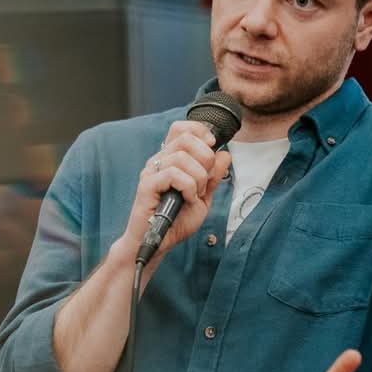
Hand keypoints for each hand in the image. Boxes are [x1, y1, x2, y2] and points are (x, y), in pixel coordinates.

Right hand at [122, 119, 230, 264]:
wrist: (159, 243)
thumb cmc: (176, 221)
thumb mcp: (203, 197)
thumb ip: (213, 177)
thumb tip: (224, 154)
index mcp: (170, 159)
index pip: (181, 129)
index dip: (199, 131)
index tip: (212, 146)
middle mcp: (158, 161)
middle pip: (185, 138)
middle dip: (205, 158)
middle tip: (204, 181)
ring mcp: (151, 172)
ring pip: (181, 157)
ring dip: (197, 177)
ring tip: (195, 195)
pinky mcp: (147, 186)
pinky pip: (173, 174)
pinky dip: (188, 187)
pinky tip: (187, 199)